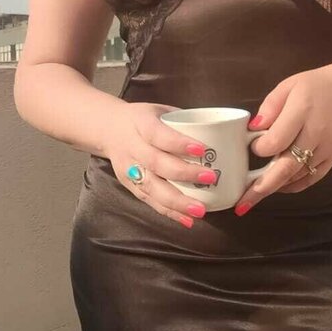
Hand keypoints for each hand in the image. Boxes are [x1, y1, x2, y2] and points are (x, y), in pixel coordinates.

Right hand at [99, 101, 213, 226]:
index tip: (202, 149)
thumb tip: (224, 131)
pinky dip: (169, 212)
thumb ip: (186, 121)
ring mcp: (129, 169)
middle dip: (184, 173)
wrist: (108, 129)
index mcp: (141, 124)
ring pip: (152, 187)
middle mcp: (133, 148)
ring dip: (177, 201)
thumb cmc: (144, 118)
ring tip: (200, 210)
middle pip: (157, 163)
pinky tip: (187, 220)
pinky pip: (150, 201)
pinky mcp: (129, 186)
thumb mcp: (161, 110)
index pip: (159, 134)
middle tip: (210, 178)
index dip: (179, 143)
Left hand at [235, 57, 331, 213]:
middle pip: (287, 166)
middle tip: (242, 203)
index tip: (253, 145)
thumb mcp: (288, 86)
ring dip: (275, 187)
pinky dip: (293, 186)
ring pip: (297, 176)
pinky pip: (311, 178)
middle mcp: (316, 133)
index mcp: (302, 110)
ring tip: (253, 196)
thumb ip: (269, 107)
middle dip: (262, 187)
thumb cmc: (315, 85)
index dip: (260, 148)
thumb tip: (252, 130)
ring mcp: (327, 149)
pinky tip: (278, 186)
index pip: (277, 140)